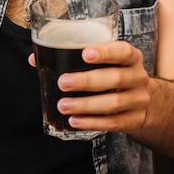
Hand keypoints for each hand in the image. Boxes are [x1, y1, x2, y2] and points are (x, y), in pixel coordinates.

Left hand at [29, 40, 149, 134]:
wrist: (139, 98)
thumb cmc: (111, 72)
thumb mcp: (101, 60)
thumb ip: (72, 55)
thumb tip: (34, 58)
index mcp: (130, 56)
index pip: (122, 51)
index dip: (105, 52)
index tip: (85, 53)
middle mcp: (138, 76)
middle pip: (116, 78)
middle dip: (87, 81)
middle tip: (63, 82)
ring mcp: (139, 100)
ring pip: (113, 103)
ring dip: (85, 105)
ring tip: (63, 105)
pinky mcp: (134, 120)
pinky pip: (113, 123)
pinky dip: (92, 122)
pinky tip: (74, 121)